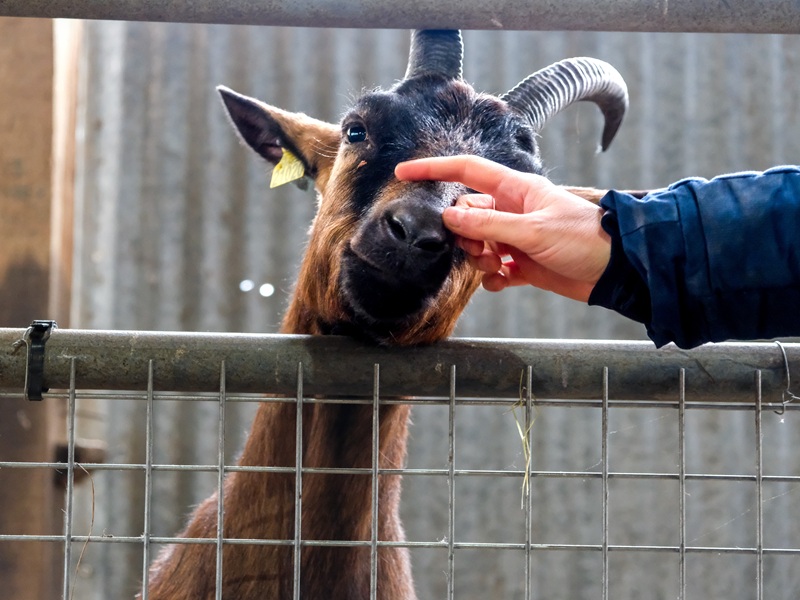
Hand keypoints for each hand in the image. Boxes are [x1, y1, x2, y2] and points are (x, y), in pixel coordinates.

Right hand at [394, 155, 610, 301]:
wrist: (616, 272)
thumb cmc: (585, 240)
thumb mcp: (534, 231)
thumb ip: (489, 225)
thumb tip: (449, 216)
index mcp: (515, 190)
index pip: (465, 171)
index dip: (433, 170)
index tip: (403, 174)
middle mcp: (512, 210)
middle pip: (466, 214)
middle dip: (464, 234)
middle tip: (480, 251)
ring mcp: (516, 236)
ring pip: (476, 243)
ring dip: (478, 259)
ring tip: (497, 268)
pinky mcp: (522, 263)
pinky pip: (493, 269)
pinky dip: (493, 279)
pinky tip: (506, 282)